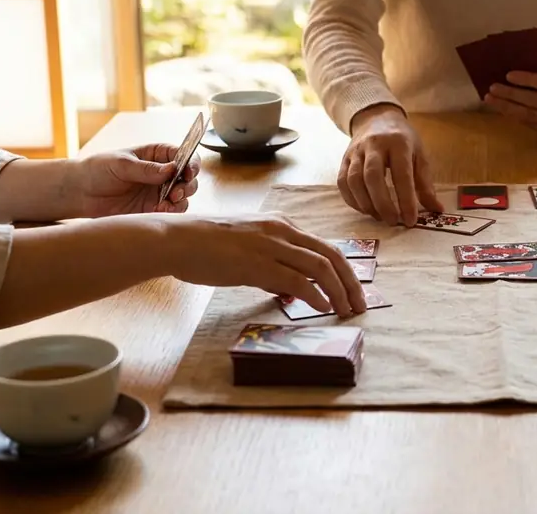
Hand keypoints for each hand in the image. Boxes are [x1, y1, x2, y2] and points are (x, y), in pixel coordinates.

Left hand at [73, 144, 199, 216]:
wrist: (81, 192)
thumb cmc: (99, 169)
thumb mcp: (122, 164)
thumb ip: (147, 168)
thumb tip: (172, 169)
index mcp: (157, 155)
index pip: (183, 155)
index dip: (190, 163)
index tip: (188, 171)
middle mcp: (163, 173)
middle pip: (188, 177)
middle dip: (187, 185)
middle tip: (176, 192)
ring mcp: (159, 191)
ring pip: (183, 195)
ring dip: (181, 199)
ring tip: (168, 202)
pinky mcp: (153, 208)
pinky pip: (170, 211)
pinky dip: (170, 211)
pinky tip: (159, 210)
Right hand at [165, 213, 366, 316]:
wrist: (175, 240)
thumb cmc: (205, 246)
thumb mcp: (247, 247)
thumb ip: (271, 266)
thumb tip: (291, 289)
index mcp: (280, 224)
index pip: (323, 246)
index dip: (343, 270)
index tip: (353, 290)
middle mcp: (280, 230)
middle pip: (330, 255)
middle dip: (351, 281)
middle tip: (361, 304)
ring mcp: (269, 245)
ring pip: (319, 266)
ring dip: (339, 291)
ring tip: (347, 311)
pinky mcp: (256, 263)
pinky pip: (296, 280)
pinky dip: (315, 295)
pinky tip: (324, 308)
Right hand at [340, 104, 443, 225]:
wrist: (376, 118)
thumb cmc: (402, 140)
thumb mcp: (419, 155)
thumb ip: (425, 183)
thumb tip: (437, 210)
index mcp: (398, 143)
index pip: (401, 174)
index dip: (406, 199)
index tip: (411, 220)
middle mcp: (374, 145)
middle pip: (372, 177)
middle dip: (383, 203)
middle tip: (393, 222)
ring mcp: (356, 151)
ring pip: (354, 180)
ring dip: (366, 204)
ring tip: (380, 217)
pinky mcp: (344, 159)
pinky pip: (342, 182)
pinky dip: (352, 200)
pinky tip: (365, 209)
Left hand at [484, 72, 536, 136]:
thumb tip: (512, 73)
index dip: (528, 80)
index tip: (508, 75)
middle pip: (536, 101)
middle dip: (512, 94)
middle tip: (493, 87)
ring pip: (530, 115)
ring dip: (507, 107)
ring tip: (490, 98)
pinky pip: (529, 124)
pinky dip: (513, 115)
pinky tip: (501, 108)